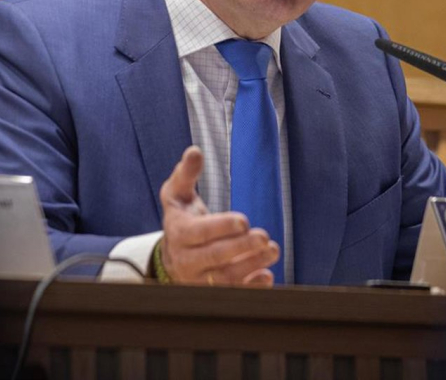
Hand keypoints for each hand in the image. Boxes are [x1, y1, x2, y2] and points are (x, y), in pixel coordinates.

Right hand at [159, 145, 279, 285]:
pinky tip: (266, 275)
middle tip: (264, 236)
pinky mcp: (212, 294)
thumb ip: (186, 173)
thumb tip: (195, 151)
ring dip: (251, 265)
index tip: (244, 221)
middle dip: (241, 247)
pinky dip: (250, 288)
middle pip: (215, 257)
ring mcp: (199, 281)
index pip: (199, 233)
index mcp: (179, 232)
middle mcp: (186, 260)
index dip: (222, 227)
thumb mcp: (177, 194)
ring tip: (272, 250)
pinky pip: (232, 295)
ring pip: (225, 278)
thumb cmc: (181, 219)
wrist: (172, 256)